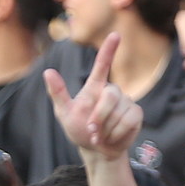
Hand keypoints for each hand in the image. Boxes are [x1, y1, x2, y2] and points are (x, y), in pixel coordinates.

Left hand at [45, 32, 143, 163]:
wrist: (96, 150)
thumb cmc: (79, 129)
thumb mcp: (64, 113)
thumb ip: (58, 93)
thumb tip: (47, 71)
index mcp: (95, 87)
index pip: (102, 65)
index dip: (109, 50)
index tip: (115, 35)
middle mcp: (112, 91)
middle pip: (110, 96)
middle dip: (99, 116)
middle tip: (91, 131)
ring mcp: (126, 102)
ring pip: (119, 112)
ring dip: (106, 129)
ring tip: (100, 136)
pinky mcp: (136, 114)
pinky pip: (129, 121)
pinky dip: (117, 134)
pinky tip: (111, 138)